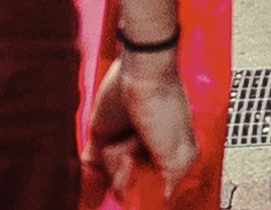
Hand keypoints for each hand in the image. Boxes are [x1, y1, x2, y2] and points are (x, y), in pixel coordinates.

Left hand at [87, 34, 205, 201]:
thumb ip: (174, 181)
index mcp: (167, 156)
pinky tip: (89, 188)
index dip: (148, 192)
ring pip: (112, 178)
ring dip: (116, 167)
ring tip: (125, 147)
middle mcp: (144, 152)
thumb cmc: (165, 107)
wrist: (141, 74)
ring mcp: (122, 145)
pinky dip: (89, 179)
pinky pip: (91, 167)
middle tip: (134, 161)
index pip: (154, 189)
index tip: (142, 195)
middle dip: (131, 180)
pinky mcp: (101, 137)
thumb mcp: (181, 153)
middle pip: (132, 185)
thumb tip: (163, 199)